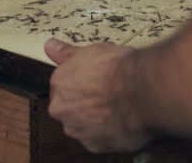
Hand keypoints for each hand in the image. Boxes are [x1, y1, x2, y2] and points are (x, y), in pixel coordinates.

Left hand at [44, 38, 151, 152]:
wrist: (141, 90)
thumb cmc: (116, 69)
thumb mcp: (88, 51)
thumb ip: (65, 52)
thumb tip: (50, 46)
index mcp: (58, 86)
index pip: (64, 87)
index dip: (82, 84)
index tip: (95, 82)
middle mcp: (62, 111)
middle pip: (71, 108)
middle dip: (86, 103)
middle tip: (107, 94)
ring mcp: (78, 130)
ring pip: (84, 125)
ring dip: (96, 119)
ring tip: (117, 107)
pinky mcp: (95, 145)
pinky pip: (100, 139)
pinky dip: (109, 132)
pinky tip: (121, 120)